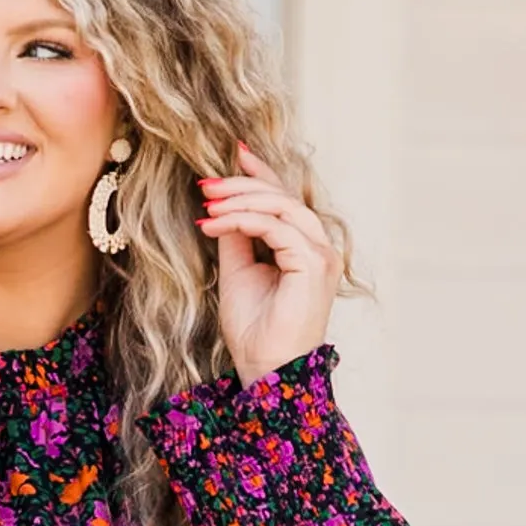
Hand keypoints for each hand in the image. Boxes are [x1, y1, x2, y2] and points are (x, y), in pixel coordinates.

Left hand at [196, 144, 341, 388]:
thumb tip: (222, 204)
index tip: (233, 154)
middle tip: (205, 184)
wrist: (264, 371)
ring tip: (206, 203)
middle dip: (241, 185)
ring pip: (281, 206)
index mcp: (305, 248)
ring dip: (239, 199)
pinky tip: (213, 225)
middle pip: (282, 197)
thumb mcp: (238, 273)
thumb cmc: (255, 332)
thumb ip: (236, 237)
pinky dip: (242, 221)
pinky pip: (276, 227)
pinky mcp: (313, 265)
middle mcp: (319, 247)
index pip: (284, 199)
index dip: (260, 175)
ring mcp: (320, 255)